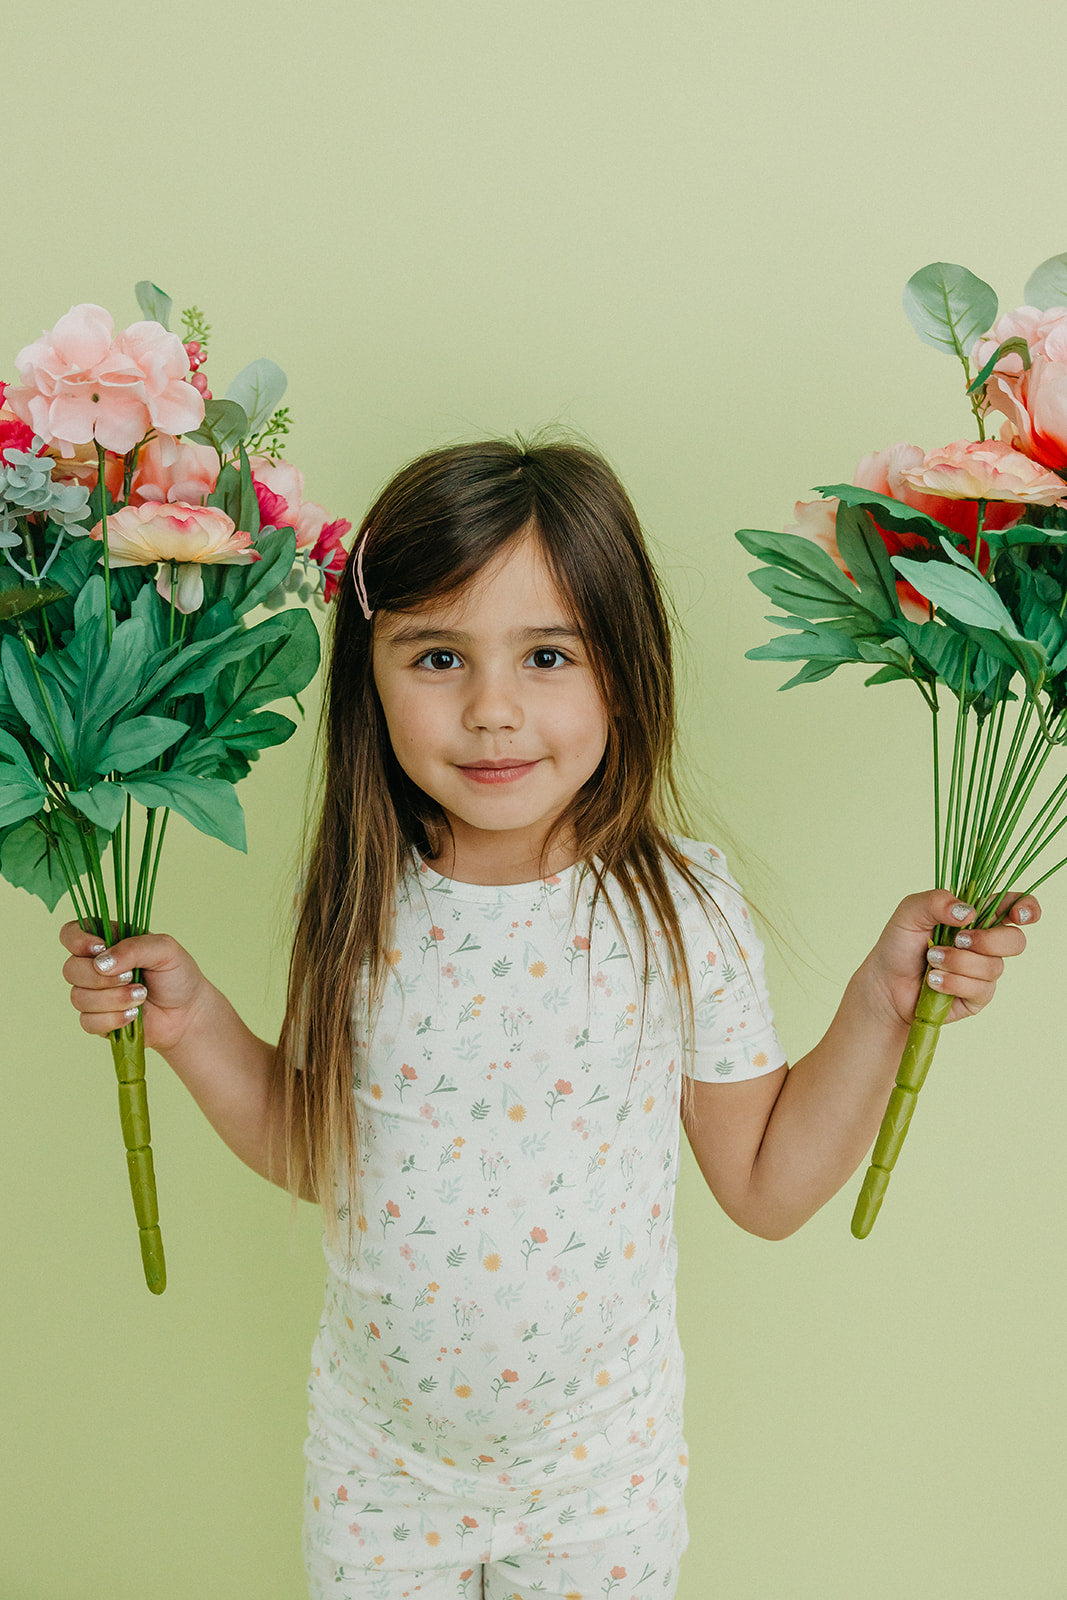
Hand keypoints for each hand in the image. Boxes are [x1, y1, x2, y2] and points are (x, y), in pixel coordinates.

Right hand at [59, 922, 211, 1055]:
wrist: (187, 1012)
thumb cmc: (177, 975)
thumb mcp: (165, 950)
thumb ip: (134, 948)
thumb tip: (101, 962)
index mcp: (107, 941)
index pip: (71, 933)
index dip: (77, 940)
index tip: (99, 949)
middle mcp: (95, 966)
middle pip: (70, 969)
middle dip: (101, 977)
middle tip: (131, 977)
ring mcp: (93, 994)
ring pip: (78, 998)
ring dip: (113, 999)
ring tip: (141, 996)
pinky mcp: (97, 1020)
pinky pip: (88, 1021)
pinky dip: (113, 1019)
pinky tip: (134, 1015)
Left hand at [864, 889, 1039, 1028]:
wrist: (886, 983)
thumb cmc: (899, 944)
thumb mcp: (910, 912)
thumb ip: (936, 901)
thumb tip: (969, 912)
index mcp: (976, 916)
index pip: (1014, 907)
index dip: (1027, 909)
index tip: (1021, 915)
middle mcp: (985, 943)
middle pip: (1015, 941)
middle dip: (987, 940)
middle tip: (957, 939)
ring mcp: (984, 971)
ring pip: (993, 966)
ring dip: (957, 962)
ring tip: (931, 961)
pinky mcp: (978, 996)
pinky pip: (979, 988)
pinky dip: (952, 982)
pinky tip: (933, 981)